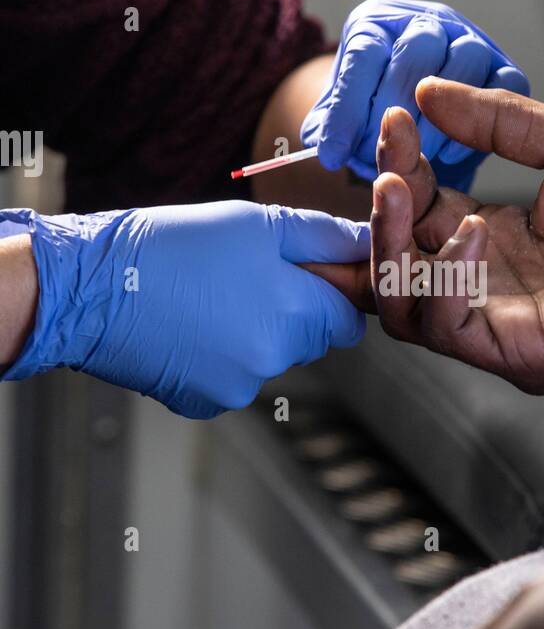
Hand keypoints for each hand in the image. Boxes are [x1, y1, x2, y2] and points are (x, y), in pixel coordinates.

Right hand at [2, 202, 368, 418]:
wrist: (89, 289)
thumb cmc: (172, 246)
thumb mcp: (256, 225)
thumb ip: (323, 239)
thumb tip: (368, 247)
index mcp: (294, 314)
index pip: (347, 321)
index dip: (331, 294)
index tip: (302, 273)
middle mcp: (273, 361)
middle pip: (309, 340)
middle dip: (291, 312)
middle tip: (243, 276)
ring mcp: (237, 388)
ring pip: (270, 358)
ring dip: (254, 332)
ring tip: (207, 296)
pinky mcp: (204, 403)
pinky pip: (233, 377)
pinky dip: (219, 355)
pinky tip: (187, 325)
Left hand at [300, 0, 528, 187]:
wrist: (413, 116)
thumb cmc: (371, 113)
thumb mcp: (340, 116)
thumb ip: (325, 129)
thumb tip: (318, 146)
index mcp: (377, 23)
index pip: (364, 52)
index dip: (347, 107)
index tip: (334, 154)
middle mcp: (424, 21)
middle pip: (416, 49)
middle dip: (394, 109)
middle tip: (379, 154)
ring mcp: (467, 38)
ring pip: (465, 60)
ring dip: (440, 117)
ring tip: (417, 158)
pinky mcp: (501, 65)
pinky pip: (504, 82)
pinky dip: (481, 119)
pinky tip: (450, 155)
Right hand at [371, 80, 543, 389]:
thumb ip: (495, 124)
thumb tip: (428, 93)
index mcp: (493, 239)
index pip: (417, 216)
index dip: (396, 171)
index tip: (396, 121)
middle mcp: (486, 285)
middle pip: (395, 269)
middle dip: (379, 218)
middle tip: (388, 170)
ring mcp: (499, 323)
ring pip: (404, 307)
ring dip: (391, 249)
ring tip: (402, 190)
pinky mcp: (520, 351)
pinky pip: (450, 329)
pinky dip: (445, 282)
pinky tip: (472, 229)